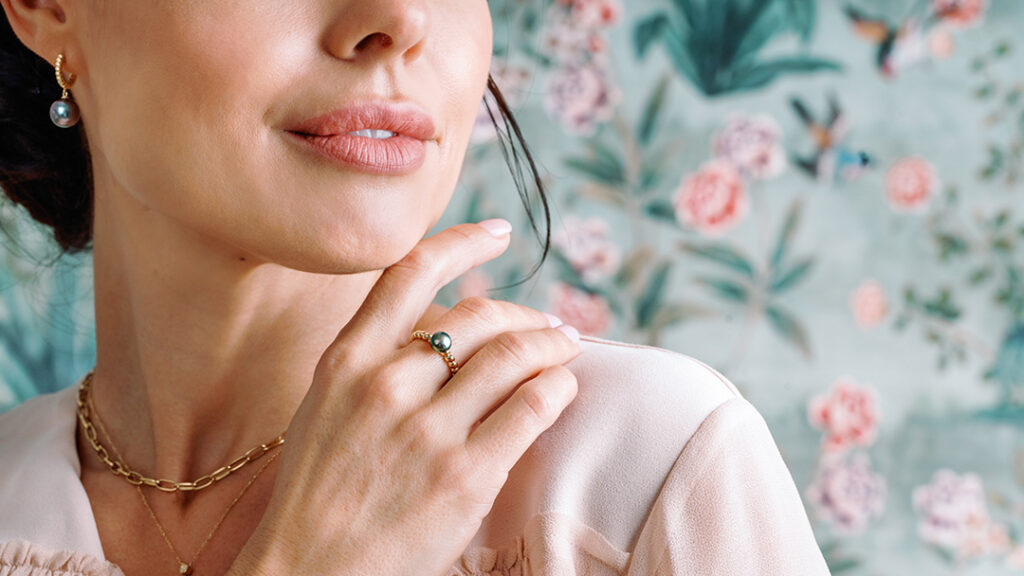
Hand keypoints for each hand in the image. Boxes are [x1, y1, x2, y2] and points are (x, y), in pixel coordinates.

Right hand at [229, 220, 580, 575]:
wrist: (309, 574)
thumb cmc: (319, 494)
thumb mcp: (325, 410)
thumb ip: (375, 363)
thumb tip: (441, 330)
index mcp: (346, 362)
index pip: (411, 273)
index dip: (462, 242)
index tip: (499, 233)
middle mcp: (386, 385)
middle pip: (480, 316)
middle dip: (526, 314)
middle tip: (550, 325)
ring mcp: (426, 431)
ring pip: (515, 355)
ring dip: (553, 344)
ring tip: (567, 349)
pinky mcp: (465, 476)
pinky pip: (533, 407)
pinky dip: (558, 387)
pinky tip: (562, 389)